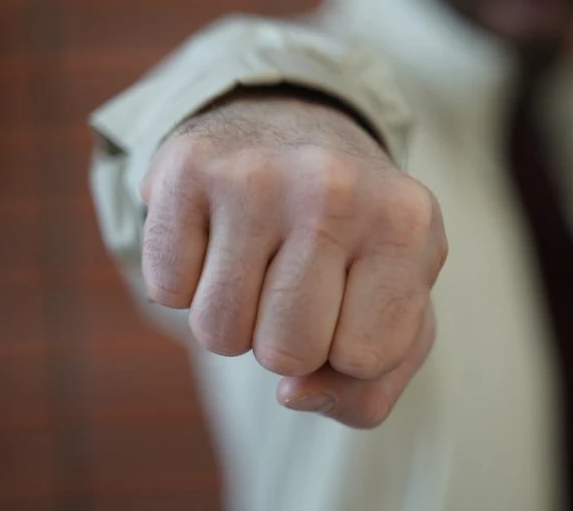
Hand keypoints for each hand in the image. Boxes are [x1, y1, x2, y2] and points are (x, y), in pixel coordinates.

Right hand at [140, 90, 447, 427]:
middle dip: (287, 340)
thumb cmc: (351, 238)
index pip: (365, 358)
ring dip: (234, 318)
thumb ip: (369, 387)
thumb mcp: (396, 307)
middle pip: (287, 352)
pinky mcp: (185, 168)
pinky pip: (166, 291)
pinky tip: (217, 234)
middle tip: (296, 278)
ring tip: (258, 258)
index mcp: (406, 224)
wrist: (291, 129)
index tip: (350, 297)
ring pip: (219, 333)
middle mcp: (335, 188)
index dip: (349, 348)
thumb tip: (291, 394)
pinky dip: (186, 282)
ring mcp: (256, 173)